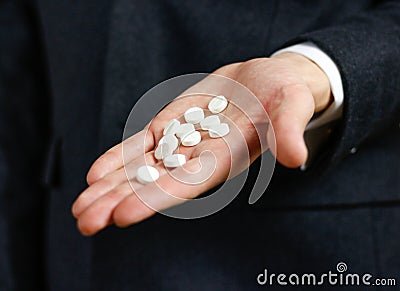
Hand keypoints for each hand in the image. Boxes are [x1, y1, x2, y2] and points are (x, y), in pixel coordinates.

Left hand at [72, 53, 330, 234]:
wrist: (263, 80)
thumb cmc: (283, 94)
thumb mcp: (292, 104)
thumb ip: (290, 128)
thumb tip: (296, 157)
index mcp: (224, 157)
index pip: (187, 184)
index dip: (155, 199)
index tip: (122, 216)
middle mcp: (198, 157)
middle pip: (154, 183)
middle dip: (120, 201)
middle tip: (85, 222)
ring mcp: (181, 142)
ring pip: (141, 168)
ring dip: (110, 187)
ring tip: (80, 208)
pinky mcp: (170, 124)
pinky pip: (141, 145)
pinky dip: (118, 158)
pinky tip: (94, 174)